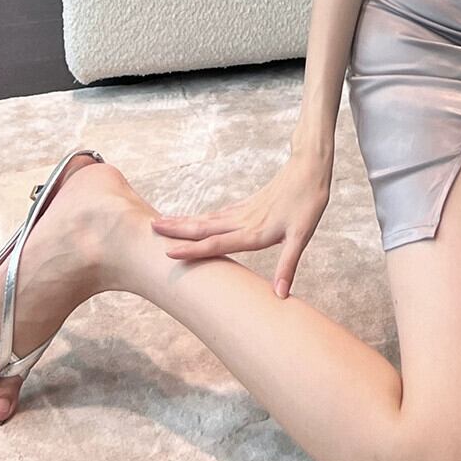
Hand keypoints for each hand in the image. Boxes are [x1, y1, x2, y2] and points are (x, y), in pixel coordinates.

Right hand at [150, 152, 331, 298]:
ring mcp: (245, 210)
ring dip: (185, 222)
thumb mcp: (303, 235)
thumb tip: (280, 295)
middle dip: (177, 230)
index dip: (193, 250)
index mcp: (254, 231)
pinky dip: (204, 217)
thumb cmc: (309, 201)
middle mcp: (244, 220)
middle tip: (150, 229)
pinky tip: (198, 219)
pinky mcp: (249, 204)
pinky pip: (220, 213)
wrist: (310, 166)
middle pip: (204, 227)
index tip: (168, 253)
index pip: (217, 243)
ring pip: (209, 219)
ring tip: (163, 223)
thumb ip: (288, 264)